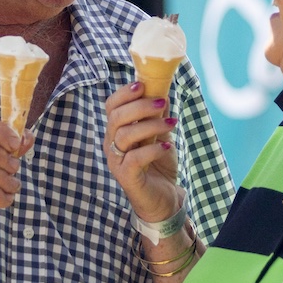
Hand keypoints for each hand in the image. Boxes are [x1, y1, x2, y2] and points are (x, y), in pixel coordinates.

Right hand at [105, 82, 180, 221]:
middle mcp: (111, 144)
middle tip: (161, 102)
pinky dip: (152, 149)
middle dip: (139, 106)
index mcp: (116, 130)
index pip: (111, 106)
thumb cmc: (159, 163)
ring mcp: (117, 161)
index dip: (123, 93)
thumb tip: (163, 92)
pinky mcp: (127, 177)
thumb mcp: (160, 135)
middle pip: (116, 118)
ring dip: (151, 125)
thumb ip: (158, 116)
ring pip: (125, 136)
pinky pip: (135, 158)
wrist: (164, 197)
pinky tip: (167, 146)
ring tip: (171, 123)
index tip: (142, 84)